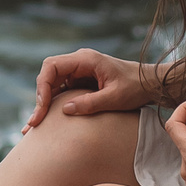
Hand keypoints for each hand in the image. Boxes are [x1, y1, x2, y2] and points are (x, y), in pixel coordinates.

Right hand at [22, 49, 147, 132]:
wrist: (150, 84)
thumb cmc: (136, 87)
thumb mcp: (115, 98)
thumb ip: (91, 103)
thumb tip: (64, 110)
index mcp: (85, 59)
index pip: (51, 66)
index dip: (42, 86)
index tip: (42, 107)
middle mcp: (79, 62)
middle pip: (48, 76)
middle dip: (40, 98)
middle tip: (35, 123)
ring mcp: (79, 71)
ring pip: (52, 85)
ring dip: (44, 103)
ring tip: (36, 126)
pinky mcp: (81, 82)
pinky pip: (61, 91)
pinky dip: (53, 105)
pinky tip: (48, 121)